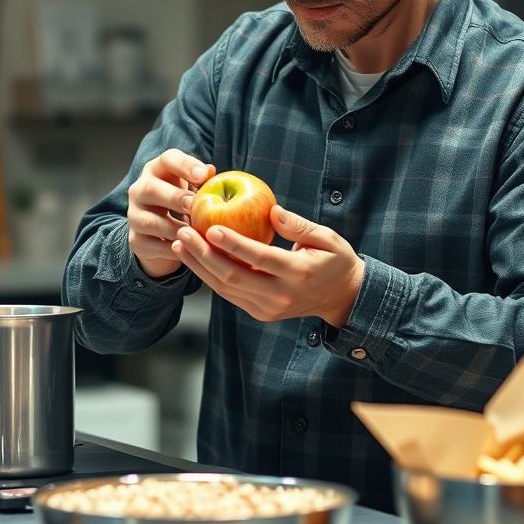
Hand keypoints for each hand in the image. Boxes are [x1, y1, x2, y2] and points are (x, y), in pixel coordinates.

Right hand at [127, 149, 214, 278]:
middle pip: (151, 189)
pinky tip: (187, 248)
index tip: (204, 176)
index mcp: (157, 171)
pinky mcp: (135, 239)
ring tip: (193, 232)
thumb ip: (202, 180)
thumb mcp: (192, 187)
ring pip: (149, 221)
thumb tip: (210, 171)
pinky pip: (152, 245)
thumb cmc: (181, 202)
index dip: (185, 165)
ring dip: (173, 228)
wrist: (160, 234)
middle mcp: (140, 190)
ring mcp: (134, 215)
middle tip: (194, 206)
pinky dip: (171, 248)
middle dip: (175, 198)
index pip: (167, 159)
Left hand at [171, 206, 364, 327]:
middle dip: (204, 254)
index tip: (210, 227)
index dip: (233, 244)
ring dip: (200, 266)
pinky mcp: (260, 313)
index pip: (260, 258)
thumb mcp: (328, 239)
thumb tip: (272, 211)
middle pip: (234, 276)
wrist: (342, 298)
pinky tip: (195, 258)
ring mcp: (268, 308)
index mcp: (299, 274)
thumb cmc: (335, 261)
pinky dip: (209, 276)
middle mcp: (281, 295)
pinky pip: (230, 294)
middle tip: (183, 232)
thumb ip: (300, 226)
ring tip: (180, 243)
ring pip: (226, 288)